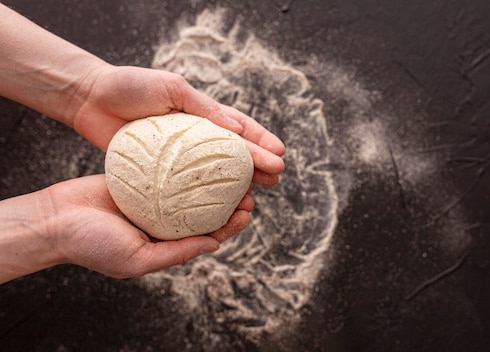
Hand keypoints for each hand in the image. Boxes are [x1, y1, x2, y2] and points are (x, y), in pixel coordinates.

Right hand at [43, 175, 252, 277]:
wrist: (54, 219)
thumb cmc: (91, 244)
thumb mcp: (137, 259)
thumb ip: (176, 253)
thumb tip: (214, 246)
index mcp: (164, 243)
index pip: (206, 235)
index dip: (229, 226)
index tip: (247, 211)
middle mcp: (161, 222)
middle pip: (202, 210)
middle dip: (227, 200)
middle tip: (248, 187)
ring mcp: (151, 200)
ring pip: (189, 190)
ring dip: (210, 181)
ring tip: (231, 169)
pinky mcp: (138, 179)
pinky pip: (167, 172)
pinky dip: (185, 167)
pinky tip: (200, 155)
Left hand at [72, 65, 284, 185]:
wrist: (90, 99)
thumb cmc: (130, 87)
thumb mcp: (171, 88)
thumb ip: (204, 108)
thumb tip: (237, 127)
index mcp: (203, 114)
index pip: (240, 129)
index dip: (261, 142)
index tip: (280, 155)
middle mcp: (196, 137)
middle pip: (234, 155)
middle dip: (257, 167)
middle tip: (275, 180)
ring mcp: (179, 157)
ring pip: (215, 175)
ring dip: (236, 187)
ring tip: (252, 201)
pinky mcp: (160, 173)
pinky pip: (186, 188)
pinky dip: (204, 198)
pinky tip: (215, 209)